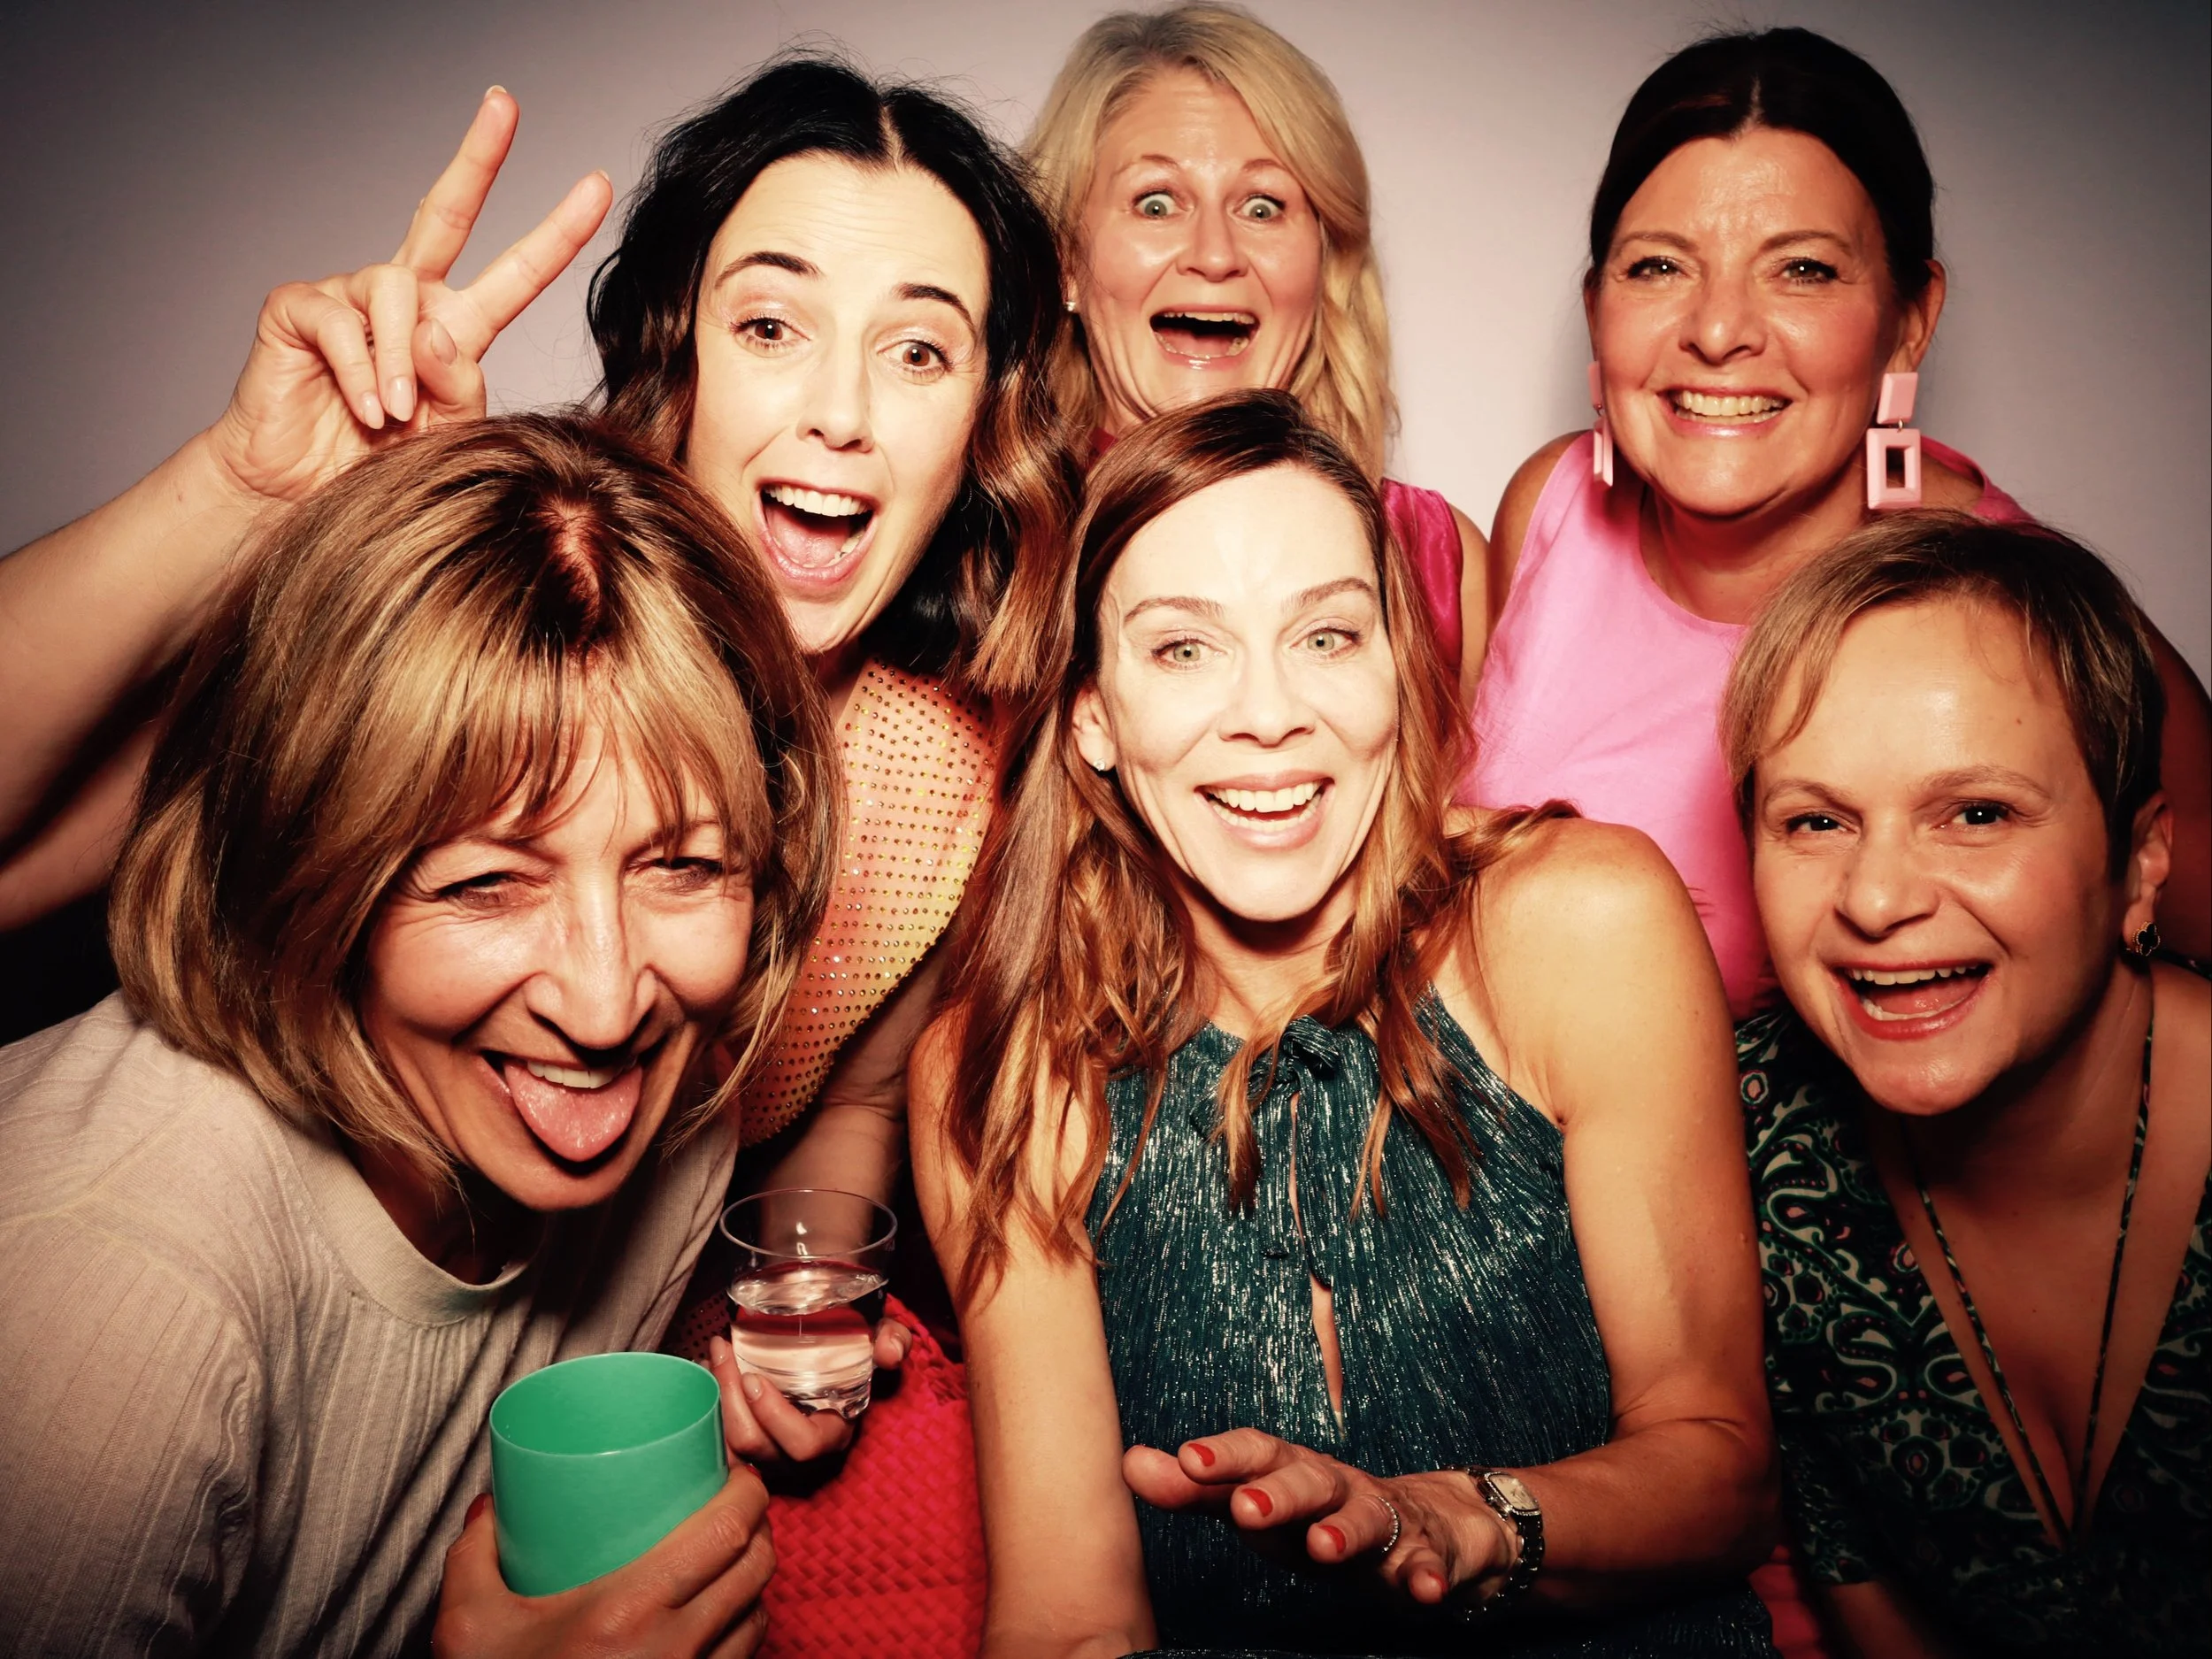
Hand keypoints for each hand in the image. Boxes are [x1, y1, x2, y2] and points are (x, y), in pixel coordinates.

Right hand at [205, 88, 612, 507]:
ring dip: (402, 357)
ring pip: (399, 289)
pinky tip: (366, 408)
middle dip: (478, 157)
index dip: (555, 232)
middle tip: (505, 104)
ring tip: (394, 414)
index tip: (597, 186)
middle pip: (447, 211)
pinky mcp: (300, 308)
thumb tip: (440, 332)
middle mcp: (406, 297)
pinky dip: (362, 371)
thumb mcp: (446, 434)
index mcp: (454, 325)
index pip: (514, 271)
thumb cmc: (377, 465)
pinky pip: (343, 323)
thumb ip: (462, 387)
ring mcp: (350, 296)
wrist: (301, 496)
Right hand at [432, 1467, 772, 1657]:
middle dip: (757, 1523)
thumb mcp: (469, 1627)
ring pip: (758, 1612)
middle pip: (756, 1566)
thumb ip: (474, 1556)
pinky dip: (744, 1622)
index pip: (725, 1534)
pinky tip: (724, 1608)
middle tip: (732, 1498)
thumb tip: (492, 1507)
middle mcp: (675, 1648)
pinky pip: (744, 1655)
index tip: (734, 1468)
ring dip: (754, 1574)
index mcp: (628, 1612)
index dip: (747, 1491)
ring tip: (731, 1549)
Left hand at [706, 1322, 913, 1465]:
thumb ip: (893, 1340)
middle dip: (733, 1402)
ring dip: (718, 1398)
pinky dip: (712, 1402)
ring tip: (716, 1353)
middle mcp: (799, 1451)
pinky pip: (721, 1434)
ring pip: (733, 1443)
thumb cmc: (857, 1350)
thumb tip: (888, 1352)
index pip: (803, 1445)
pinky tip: (709, 1366)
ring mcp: (770, 1449)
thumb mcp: (883, 1339)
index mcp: (833, 1432)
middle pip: (757, 1446)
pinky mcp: (749, 1440)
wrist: (836, 1352)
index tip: (754, 1377)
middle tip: (724, 1355)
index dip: (775, 1418)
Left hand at [1123, 1427, 1515, 1606]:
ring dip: (1345, 1530)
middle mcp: (1335, 1486)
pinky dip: (1428, 1576)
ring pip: (1366, 1516)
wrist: (1427, 1524)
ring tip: (1324, 1547)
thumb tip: (1129, 1462)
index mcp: (1290, 1470)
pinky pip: (1426, 1564)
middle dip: (1278, 1492)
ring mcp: (1383, 1518)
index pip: (1255, 1451)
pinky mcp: (1424, 1554)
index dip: (1224, 1456)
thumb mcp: (1259, 1501)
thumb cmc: (1318, 1513)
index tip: (1188, 1459)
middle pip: (1308, 1480)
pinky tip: (1425, 1592)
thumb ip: (1198, 1490)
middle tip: (1246, 1508)